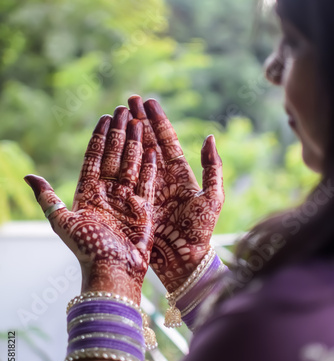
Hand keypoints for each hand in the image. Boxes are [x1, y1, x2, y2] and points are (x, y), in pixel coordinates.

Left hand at [25, 109, 156, 304]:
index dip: (99, 138)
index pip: (94, 158)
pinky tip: (153, 149)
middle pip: (115, 156)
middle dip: (119, 132)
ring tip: (139, 121)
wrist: (113, 270)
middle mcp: (108, 193)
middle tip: (124, 109)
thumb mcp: (63, 222)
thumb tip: (27, 176)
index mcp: (88, 194)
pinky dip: (151, 165)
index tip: (105, 118)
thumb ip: (48, 198)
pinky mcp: (143, 207)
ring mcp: (127, 199)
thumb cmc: (88, 249)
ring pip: (132, 164)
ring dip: (135, 142)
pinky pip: (148, 181)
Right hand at [127, 96, 223, 291]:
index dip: (158, 121)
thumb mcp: (212, 197)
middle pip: (148, 143)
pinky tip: (112, 146)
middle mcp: (162, 177)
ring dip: (128, 136)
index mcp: (180, 174)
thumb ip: (211, 168)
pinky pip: (126, 177)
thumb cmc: (201, 231)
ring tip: (118, 117)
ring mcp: (148, 188)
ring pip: (136, 156)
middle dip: (139, 121)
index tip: (147, 102)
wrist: (185, 260)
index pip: (167, 140)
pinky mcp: (136, 201)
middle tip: (127, 101)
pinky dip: (120, 161)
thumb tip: (210, 137)